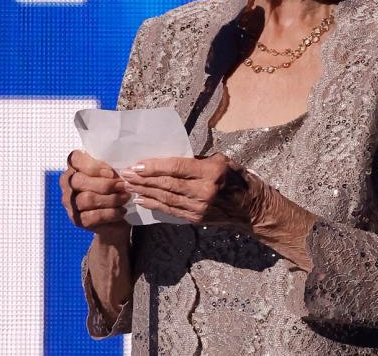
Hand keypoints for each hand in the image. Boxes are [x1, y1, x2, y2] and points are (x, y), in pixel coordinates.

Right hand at [60, 150, 130, 242]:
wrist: (113, 218)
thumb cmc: (111, 190)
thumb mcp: (110, 174)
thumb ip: (110, 169)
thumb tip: (123, 171)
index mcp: (74, 169)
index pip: (75, 159)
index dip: (93, 165)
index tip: (111, 172)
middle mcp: (68, 186)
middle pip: (79, 180)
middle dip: (105, 184)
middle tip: (123, 185)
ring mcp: (70, 204)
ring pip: (87, 198)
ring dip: (111, 198)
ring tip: (125, 197)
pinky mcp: (78, 221)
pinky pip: (93, 216)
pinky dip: (111, 213)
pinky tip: (121, 210)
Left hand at [119, 153, 258, 228]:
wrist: (252, 208)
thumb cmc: (237, 178)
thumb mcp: (222, 161)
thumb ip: (197, 161)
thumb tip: (169, 160)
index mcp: (212, 172)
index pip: (177, 168)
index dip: (154, 166)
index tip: (137, 164)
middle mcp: (205, 191)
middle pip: (167, 184)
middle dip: (144, 179)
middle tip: (125, 174)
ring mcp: (200, 207)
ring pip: (166, 198)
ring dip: (144, 192)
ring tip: (128, 186)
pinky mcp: (196, 218)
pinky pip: (170, 210)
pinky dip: (154, 204)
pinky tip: (141, 200)